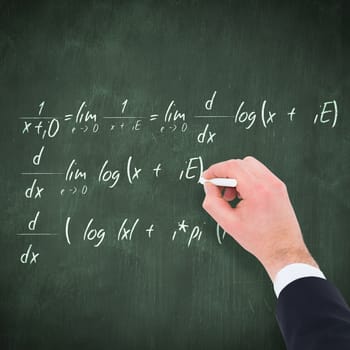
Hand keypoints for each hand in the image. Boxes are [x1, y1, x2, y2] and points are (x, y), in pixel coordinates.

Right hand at [202, 156, 317, 280]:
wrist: (283, 249)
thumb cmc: (259, 240)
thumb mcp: (227, 223)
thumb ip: (212, 202)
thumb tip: (208, 186)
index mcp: (257, 191)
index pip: (232, 166)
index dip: (215, 169)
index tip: (207, 177)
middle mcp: (269, 183)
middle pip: (241, 162)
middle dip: (225, 172)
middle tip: (217, 188)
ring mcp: (276, 183)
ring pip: (250, 165)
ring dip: (236, 175)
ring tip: (232, 195)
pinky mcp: (279, 187)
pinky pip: (259, 173)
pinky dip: (247, 178)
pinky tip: (243, 195)